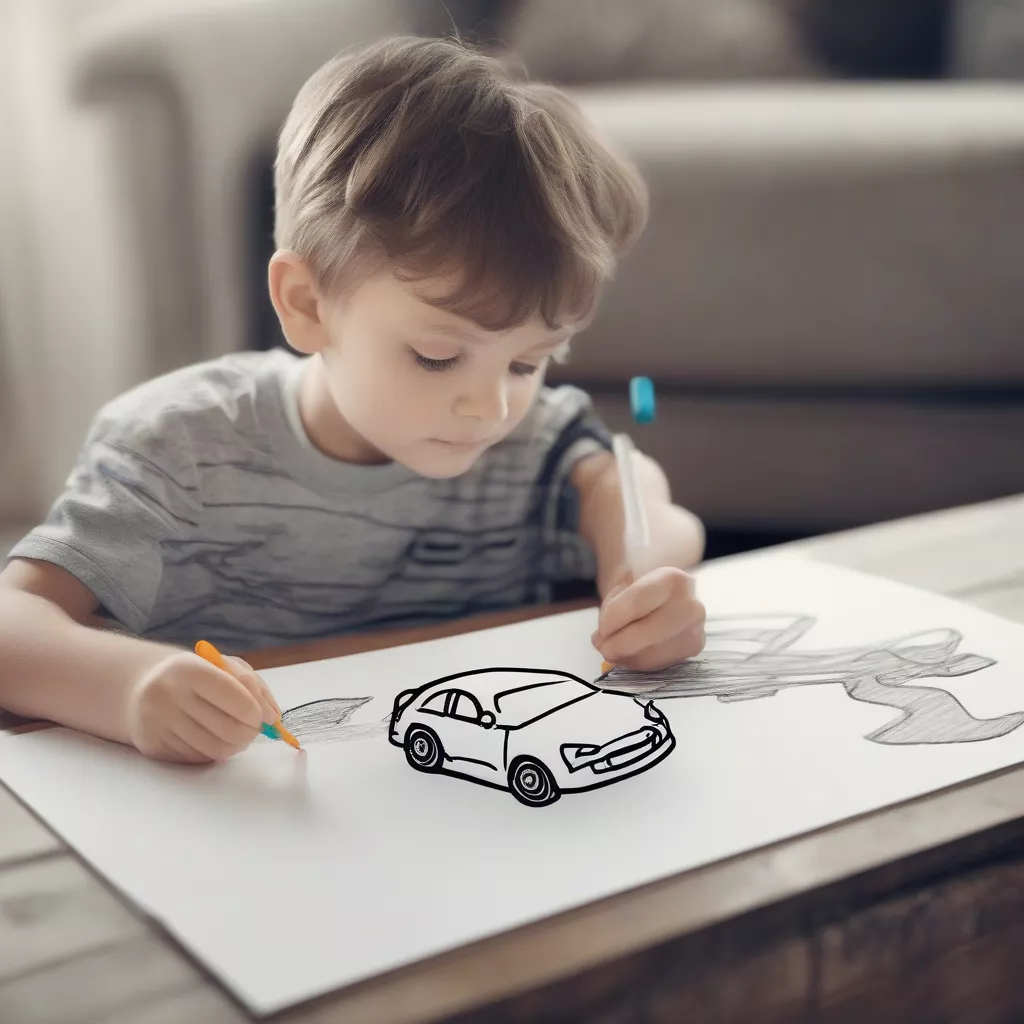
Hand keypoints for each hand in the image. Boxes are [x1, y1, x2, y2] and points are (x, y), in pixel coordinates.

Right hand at [127, 651, 280, 763]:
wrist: (140, 688)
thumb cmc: (195, 676)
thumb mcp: (224, 667)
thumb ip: (254, 688)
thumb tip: (273, 718)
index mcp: (190, 669)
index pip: (234, 696)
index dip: (256, 711)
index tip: (263, 716)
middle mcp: (168, 695)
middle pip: (228, 729)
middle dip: (251, 733)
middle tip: (254, 730)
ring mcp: (157, 723)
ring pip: (215, 749)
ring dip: (235, 746)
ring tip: (236, 735)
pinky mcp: (153, 746)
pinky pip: (197, 759)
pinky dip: (213, 752)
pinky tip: (210, 737)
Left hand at [591, 566, 705, 671]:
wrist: (663, 588)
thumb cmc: (638, 582)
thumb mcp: (619, 580)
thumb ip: (611, 606)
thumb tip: (603, 638)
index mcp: (673, 579)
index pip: (638, 602)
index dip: (614, 618)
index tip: (601, 627)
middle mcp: (691, 605)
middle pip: (648, 632)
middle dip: (618, 643)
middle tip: (600, 644)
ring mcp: (695, 629)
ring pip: (651, 653)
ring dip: (624, 655)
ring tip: (612, 646)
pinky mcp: (692, 648)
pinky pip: (657, 663)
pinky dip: (635, 662)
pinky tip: (627, 652)